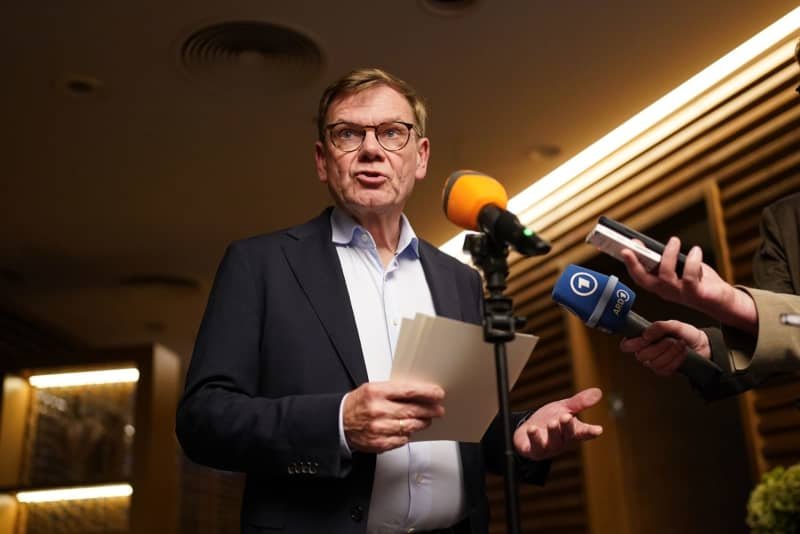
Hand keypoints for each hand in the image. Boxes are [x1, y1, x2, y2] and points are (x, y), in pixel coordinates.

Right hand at [343, 380, 444, 452]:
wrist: (339, 422)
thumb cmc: (357, 404)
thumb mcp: (373, 389)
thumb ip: (394, 391)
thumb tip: (418, 393)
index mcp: (377, 392)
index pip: (409, 391)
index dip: (427, 393)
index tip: (438, 394)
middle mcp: (378, 410)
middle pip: (413, 410)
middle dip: (429, 410)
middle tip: (438, 410)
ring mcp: (379, 428)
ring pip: (410, 426)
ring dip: (421, 423)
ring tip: (425, 420)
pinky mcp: (379, 443)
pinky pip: (402, 440)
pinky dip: (407, 435)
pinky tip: (407, 430)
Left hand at [513, 388, 602, 459]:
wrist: (527, 431)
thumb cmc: (549, 419)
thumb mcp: (563, 408)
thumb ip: (579, 402)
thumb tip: (599, 392)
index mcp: (572, 432)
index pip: (584, 432)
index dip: (591, 432)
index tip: (598, 430)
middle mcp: (562, 441)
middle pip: (568, 435)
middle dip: (568, 427)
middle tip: (566, 417)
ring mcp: (548, 447)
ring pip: (553, 442)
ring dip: (553, 432)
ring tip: (552, 422)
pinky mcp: (534, 450)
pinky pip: (535, 447)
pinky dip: (533, 438)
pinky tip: (532, 429)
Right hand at [619, 320, 710, 375]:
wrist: (701, 345)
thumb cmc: (685, 334)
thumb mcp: (674, 325)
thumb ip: (659, 326)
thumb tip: (645, 334)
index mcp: (643, 338)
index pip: (626, 345)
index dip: (632, 344)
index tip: (645, 339)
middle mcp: (646, 351)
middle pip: (642, 355)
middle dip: (659, 347)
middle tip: (670, 340)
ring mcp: (654, 362)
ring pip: (655, 363)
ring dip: (671, 353)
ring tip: (679, 345)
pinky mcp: (664, 370)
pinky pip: (665, 369)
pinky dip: (676, 361)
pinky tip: (681, 354)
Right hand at [620, 237, 756, 333]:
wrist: (724, 301)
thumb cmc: (701, 282)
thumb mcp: (681, 269)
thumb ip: (665, 259)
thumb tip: (649, 245)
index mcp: (661, 286)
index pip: (640, 278)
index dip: (630, 265)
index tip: (624, 249)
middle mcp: (667, 292)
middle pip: (645, 280)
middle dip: (635, 264)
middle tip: (633, 246)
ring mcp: (680, 294)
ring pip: (666, 276)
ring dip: (669, 255)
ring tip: (674, 241)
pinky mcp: (696, 295)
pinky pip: (690, 276)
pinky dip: (692, 261)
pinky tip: (696, 251)